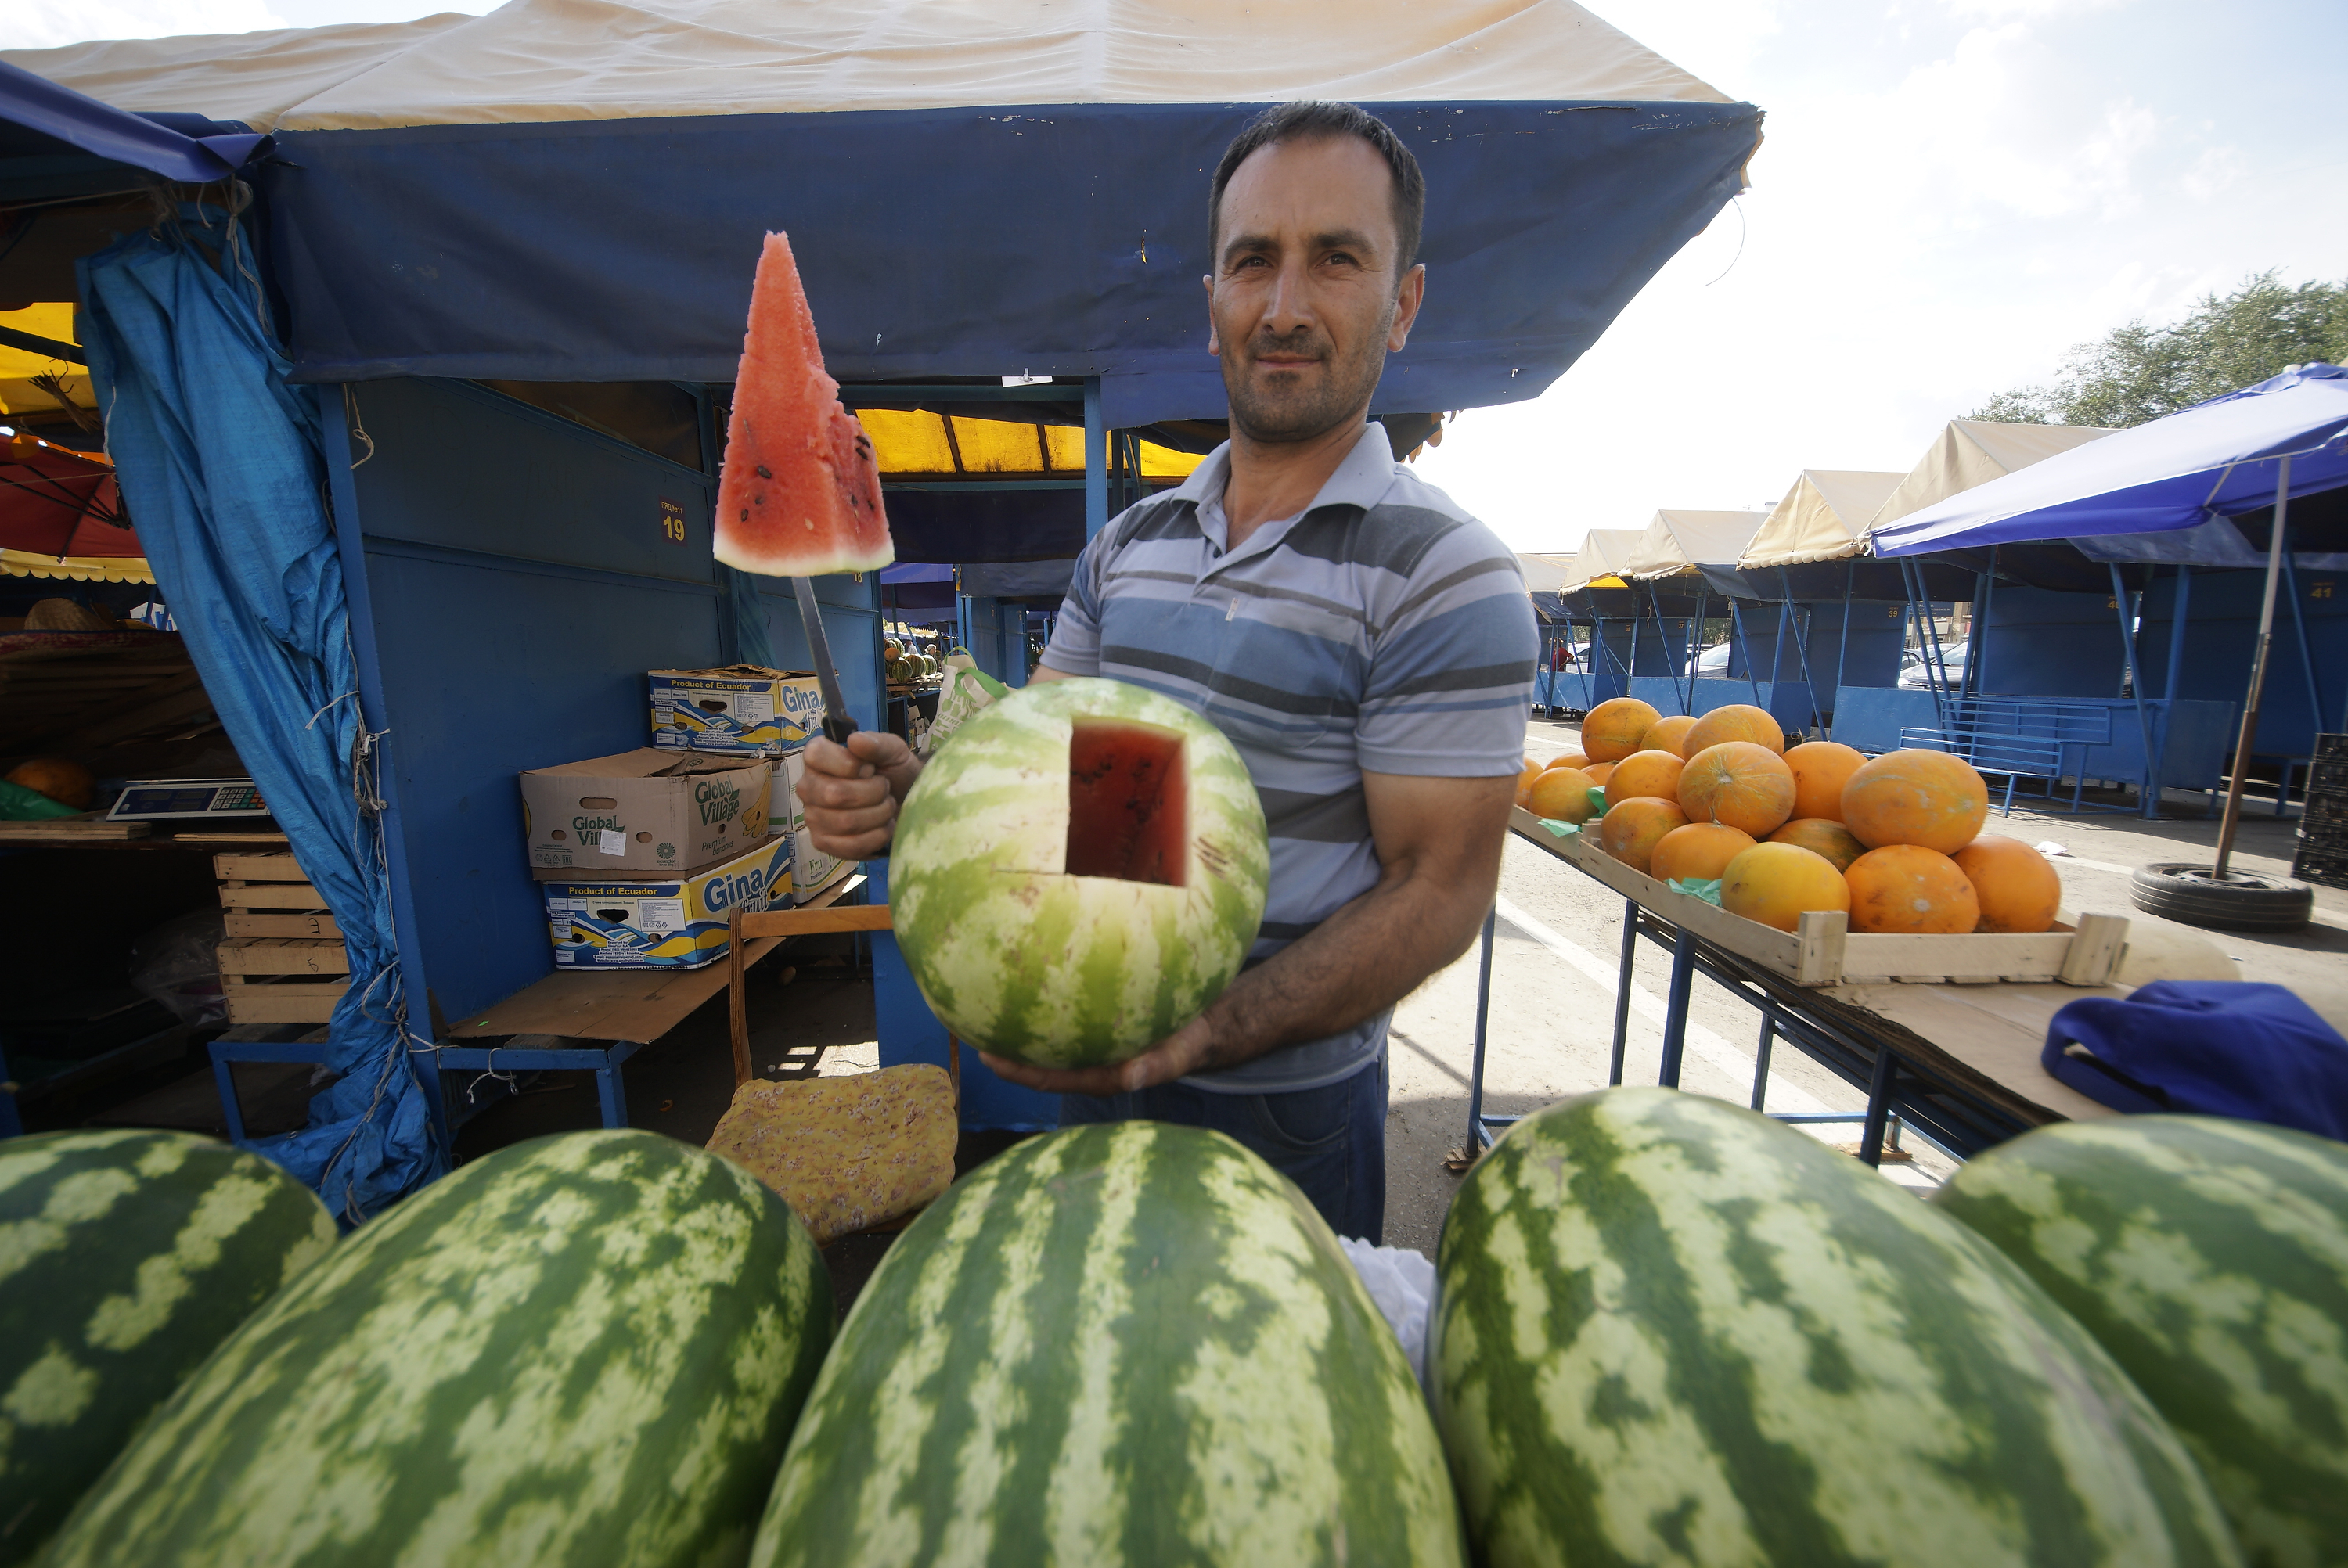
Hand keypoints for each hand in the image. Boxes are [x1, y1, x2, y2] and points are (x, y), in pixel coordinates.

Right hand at [796, 732, 921, 857]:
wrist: (906, 800)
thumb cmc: (893, 771)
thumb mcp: (892, 750)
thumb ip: (876, 743)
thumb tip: (855, 740)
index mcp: (817, 757)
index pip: (817, 755)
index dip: (850, 764)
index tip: (870, 768)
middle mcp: (808, 786)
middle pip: (834, 794)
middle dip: (873, 792)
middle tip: (885, 788)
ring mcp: (812, 817)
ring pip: (846, 822)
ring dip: (878, 814)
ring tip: (886, 806)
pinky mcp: (823, 843)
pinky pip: (850, 846)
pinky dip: (877, 837)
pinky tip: (883, 826)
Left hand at [978, 1013, 1218, 1097]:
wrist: (1203, 1021)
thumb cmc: (1187, 1039)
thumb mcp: (1177, 1053)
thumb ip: (1156, 1065)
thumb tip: (1130, 1078)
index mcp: (1100, 1075)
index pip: (1050, 1077)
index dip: (1019, 1071)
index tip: (990, 1058)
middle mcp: (1087, 1059)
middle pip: (1037, 1058)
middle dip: (1004, 1049)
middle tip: (968, 1028)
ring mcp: (1089, 1041)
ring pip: (1046, 1035)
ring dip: (1017, 1022)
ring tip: (981, 999)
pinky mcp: (1095, 1018)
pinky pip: (1062, 1008)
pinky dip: (1042, 996)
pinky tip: (1025, 967)